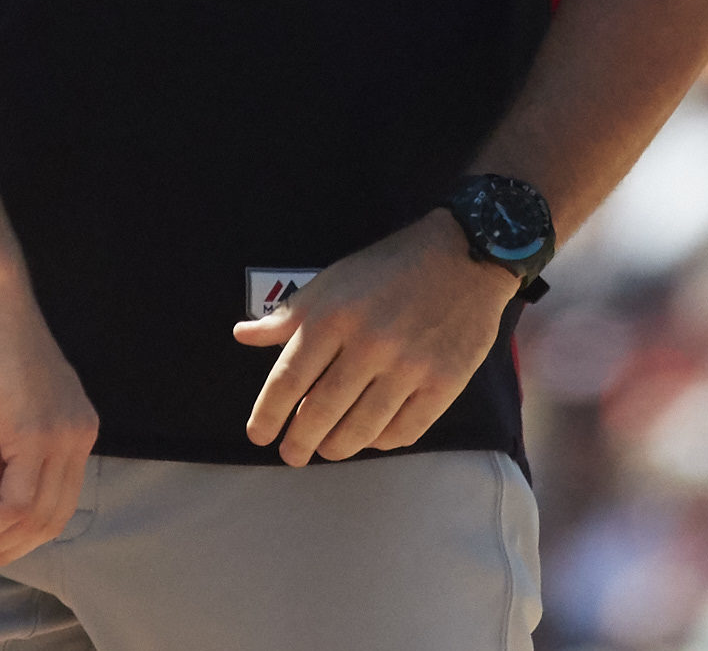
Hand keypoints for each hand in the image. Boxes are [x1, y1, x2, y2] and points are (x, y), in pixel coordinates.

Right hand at [0, 280, 96, 573]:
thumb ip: (0, 461)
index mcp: (77, 432)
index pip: (58, 504)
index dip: (22, 536)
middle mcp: (80, 437)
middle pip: (51, 519)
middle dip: (7, 549)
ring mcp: (62, 435)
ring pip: (35, 516)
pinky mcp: (36, 432)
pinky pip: (17, 498)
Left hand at [232, 210, 516, 465]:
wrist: (464, 254)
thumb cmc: (389, 267)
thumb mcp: (332, 280)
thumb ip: (289, 315)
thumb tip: (243, 335)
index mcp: (334, 316)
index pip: (288, 379)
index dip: (267, 414)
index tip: (258, 436)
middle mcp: (368, 344)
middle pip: (320, 411)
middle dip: (299, 441)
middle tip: (292, 454)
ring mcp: (409, 367)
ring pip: (361, 430)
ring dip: (337, 447)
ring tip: (328, 449)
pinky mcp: (444, 383)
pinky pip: (404, 430)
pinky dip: (382, 441)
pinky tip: (372, 437)